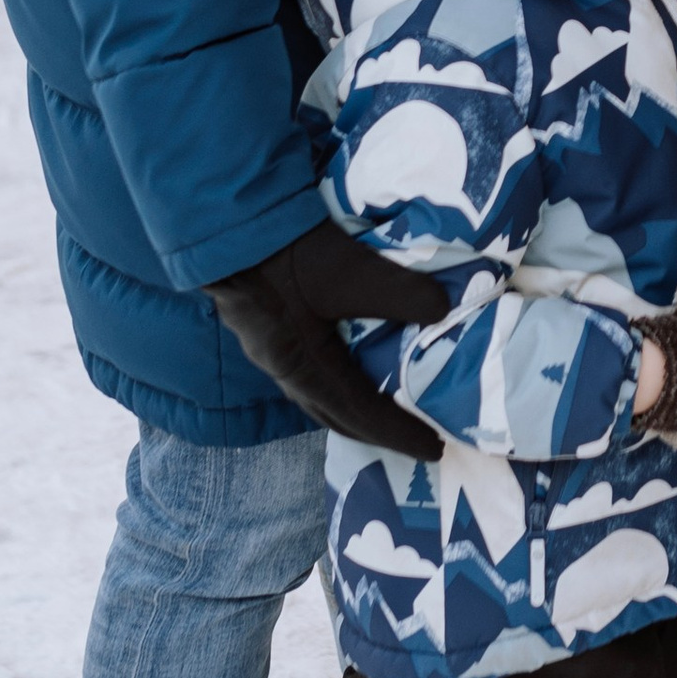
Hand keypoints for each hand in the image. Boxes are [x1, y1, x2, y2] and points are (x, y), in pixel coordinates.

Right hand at [209, 218, 448, 460]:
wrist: (231, 228)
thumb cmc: (289, 256)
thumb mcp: (354, 272)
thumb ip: (402, 294)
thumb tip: (445, 311)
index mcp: (305, 370)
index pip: (362, 414)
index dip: (400, 434)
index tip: (435, 449)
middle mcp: (285, 371)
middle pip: (337, 417)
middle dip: (377, 433)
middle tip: (417, 440)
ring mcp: (272, 352)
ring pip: (320, 398)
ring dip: (355, 411)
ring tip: (390, 414)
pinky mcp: (269, 331)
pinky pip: (310, 376)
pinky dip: (338, 386)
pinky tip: (352, 371)